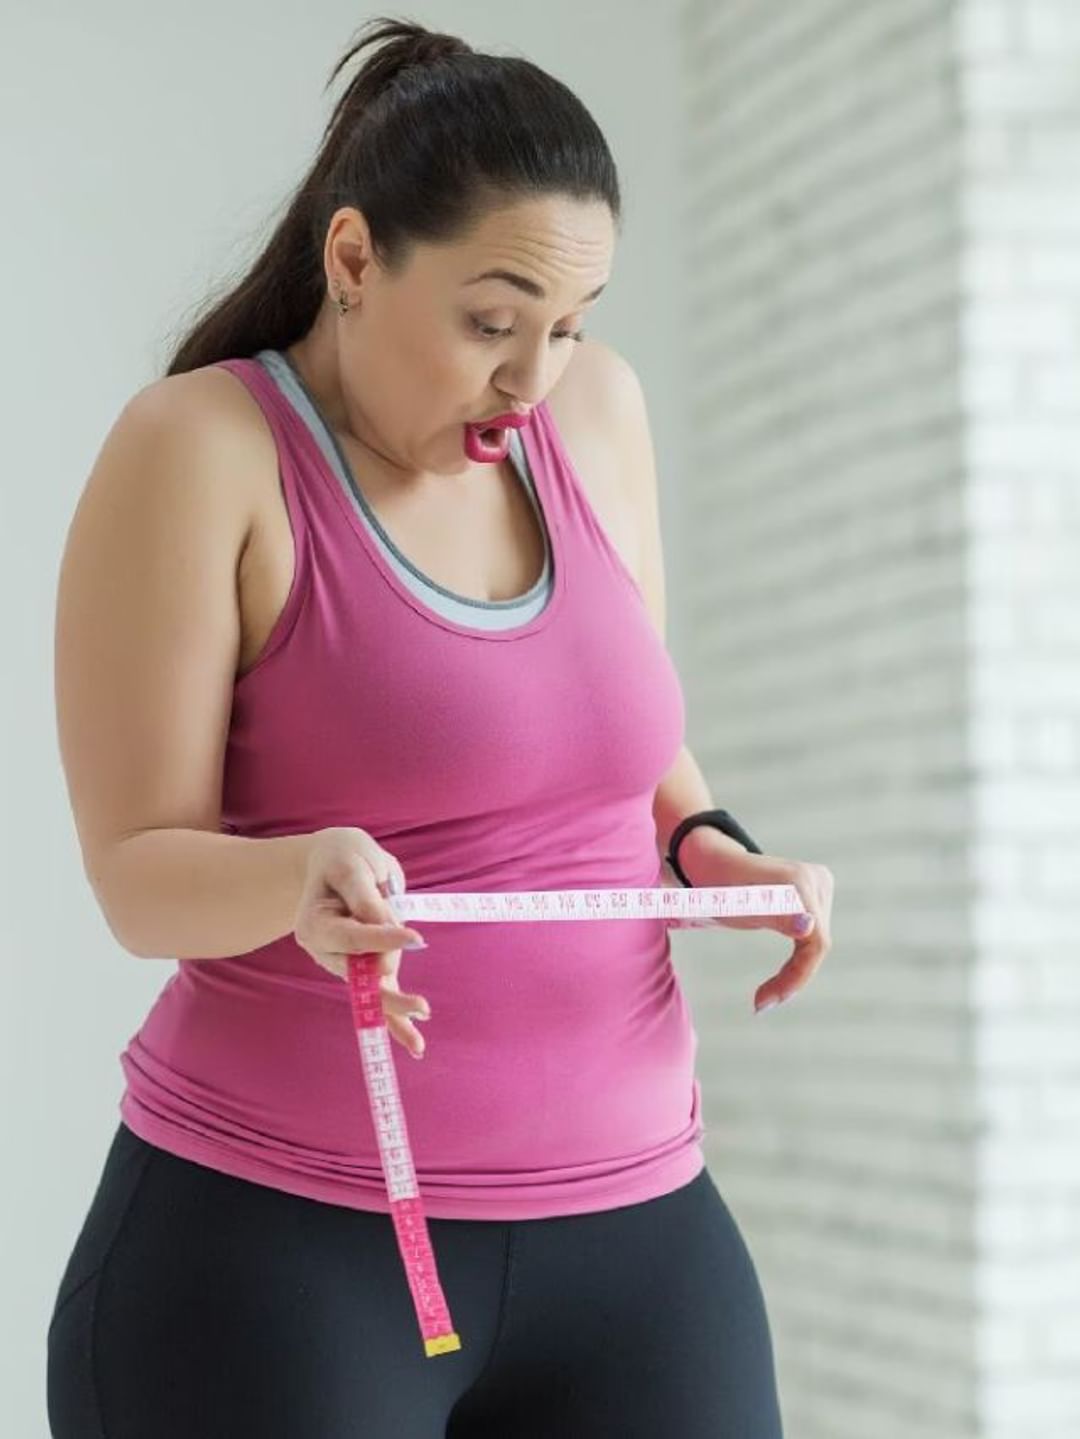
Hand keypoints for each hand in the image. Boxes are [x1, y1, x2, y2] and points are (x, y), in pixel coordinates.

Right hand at [292, 827, 431, 1057]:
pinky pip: (380, 995)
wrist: (331, 860)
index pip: (352, 936)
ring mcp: (345, 963)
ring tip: (419, 1041)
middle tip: (421, 1006)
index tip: (415, 938)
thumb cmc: (341, 857)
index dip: (382, 939)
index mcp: (314, 923)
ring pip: (371, 993)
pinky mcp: (364, 968)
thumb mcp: (352, 865)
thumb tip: (393, 934)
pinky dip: (397, 1020)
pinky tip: (416, 1044)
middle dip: (389, 991)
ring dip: (396, 1013)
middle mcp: (326, 951)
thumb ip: (368, 899)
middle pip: (359, 975)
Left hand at [663, 832, 833, 1013]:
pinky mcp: (815, 897)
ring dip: (795, 974)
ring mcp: (818, 887)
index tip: (766, 1001)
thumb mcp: (739, 904)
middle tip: (761, 1003)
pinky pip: (812, 940)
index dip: (797, 976)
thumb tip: (809, 928)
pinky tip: (777, 984)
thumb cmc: (720, 886)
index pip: (816, 942)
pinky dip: (795, 963)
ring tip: (765, 997)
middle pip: (818, 944)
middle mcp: (816, 881)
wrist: (714, 867)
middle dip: (793, 978)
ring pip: (817, 945)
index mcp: (800, 882)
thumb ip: (774, 913)